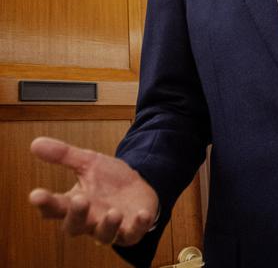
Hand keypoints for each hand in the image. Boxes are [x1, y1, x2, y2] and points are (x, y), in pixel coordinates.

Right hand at [29, 137, 158, 246]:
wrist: (139, 186)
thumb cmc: (108, 180)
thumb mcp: (88, 162)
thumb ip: (64, 155)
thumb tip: (35, 143)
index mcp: (73, 204)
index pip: (53, 208)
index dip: (45, 203)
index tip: (36, 194)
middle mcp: (89, 220)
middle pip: (74, 226)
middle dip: (76, 215)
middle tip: (79, 199)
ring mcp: (110, 228)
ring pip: (103, 235)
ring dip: (107, 225)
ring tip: (114, 212)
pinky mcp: (131, 230)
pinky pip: (133, 233)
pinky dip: (138, 226)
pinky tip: (142, 214)